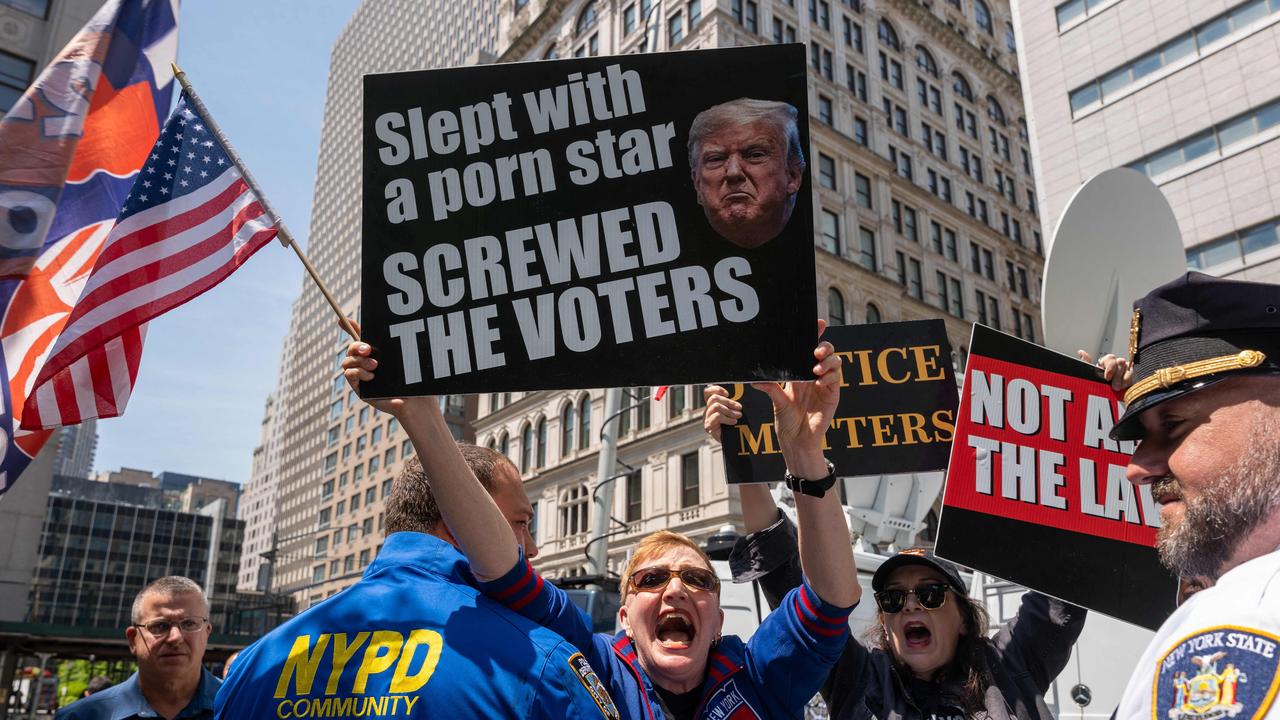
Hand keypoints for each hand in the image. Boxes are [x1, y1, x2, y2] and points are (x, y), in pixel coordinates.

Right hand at [340, 319, 436, 417]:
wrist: (415, 402)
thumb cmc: (414, 381)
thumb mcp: (404, 358)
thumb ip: (396, 345)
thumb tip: (396, 325)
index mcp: (377, 353)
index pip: (361, 336)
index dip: (349, 326)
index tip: (341, 319)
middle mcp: (367, 363)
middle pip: (352, 348)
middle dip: (356, 345)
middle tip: (368, 349)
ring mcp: (362, 375)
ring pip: (347, 361)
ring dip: (359, 360)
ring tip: (375, 366)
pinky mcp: (360, 388)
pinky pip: (349, 375)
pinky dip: (358, 372)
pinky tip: (371, 377)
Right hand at [702, 384, 740, 442]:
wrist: (739, 441)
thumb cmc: (741, 424)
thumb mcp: (740, 409)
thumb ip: (740, 399)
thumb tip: (752, 386)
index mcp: (713, 404)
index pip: (708, 392)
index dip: (716, 389)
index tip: (728, 393)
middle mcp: (708, 410)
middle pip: (713, 398)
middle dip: (729, 402)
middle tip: (739, 408)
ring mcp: (707, 418)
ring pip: (715, 406)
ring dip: (729, 410)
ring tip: (738, 416)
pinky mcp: (709, 427)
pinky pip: (716, 416)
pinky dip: (727, 418)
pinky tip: (733, 422)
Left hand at [753, 319, 840, 459]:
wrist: (797, 440)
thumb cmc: (786, 420)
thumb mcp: (777, 402)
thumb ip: (771, 389)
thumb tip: (755, 380)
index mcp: (800, 372)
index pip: (809, 348)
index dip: (815, 334)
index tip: (818, 324)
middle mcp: (814, 375)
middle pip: (826, 351)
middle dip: (824, 346)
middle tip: (815, 351)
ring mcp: (825, 384)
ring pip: (835, 362)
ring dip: (828, 361)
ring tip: (816, 368)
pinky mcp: (833, 395)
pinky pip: (836, 380)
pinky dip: (829, 378)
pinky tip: (819, 383)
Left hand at [1076, 350, 1132, 391]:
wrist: (1109, 401)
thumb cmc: (1099, 387)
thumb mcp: (1091, 376)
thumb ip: (1086, 363)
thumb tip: (1081, 352)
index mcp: (1106, 364)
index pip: (1110, 358)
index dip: (1109, 366)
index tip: (1107, 377)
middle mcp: (1117, 365)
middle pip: (1120, 361)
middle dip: (1116, 375)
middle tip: (1113, 386)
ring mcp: (1126, 370)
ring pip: (1126, 368)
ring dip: (1121, 379)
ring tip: (1116, 388)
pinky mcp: (1132, 376)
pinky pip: (1133, 375)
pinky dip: (1127, 381)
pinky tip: (1123, 387)